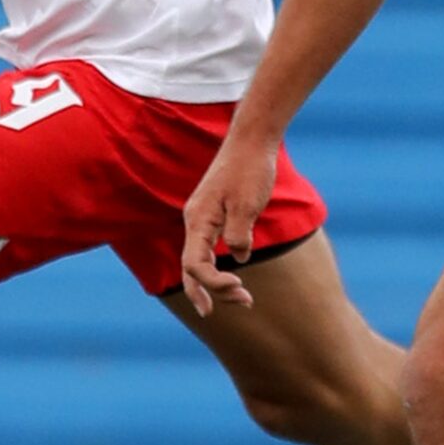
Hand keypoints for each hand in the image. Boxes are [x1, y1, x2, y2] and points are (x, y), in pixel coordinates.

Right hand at [179, 135, 280, 315]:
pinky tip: (233, 276)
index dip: (214, 283)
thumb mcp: (247, 205)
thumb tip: (240, 258)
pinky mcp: (214, 215)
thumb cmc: (250, 170)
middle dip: (211, 292)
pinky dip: (218, 267)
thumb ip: (239, 235)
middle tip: (244, 302)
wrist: (252, 141)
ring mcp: (203, 218)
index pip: (195, 265)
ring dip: (217, 282)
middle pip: (192, 268)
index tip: (240, 287)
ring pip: (199, 260)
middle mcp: (195, 221)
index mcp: (198, 220)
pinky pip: (208, 248)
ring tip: (241, 297)